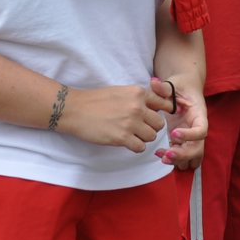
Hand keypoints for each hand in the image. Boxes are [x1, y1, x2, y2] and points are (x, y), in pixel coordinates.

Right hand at [57, 84, 171, 152]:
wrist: (75, 109)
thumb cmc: (96, 100)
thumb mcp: (121, 92)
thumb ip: (138, 99)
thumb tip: (157, 108)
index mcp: (138, 93)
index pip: (164, 104)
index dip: (160, 113)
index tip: (153, 118)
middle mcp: (137, 107)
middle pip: (159, 124)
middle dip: (151, 127)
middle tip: (139, 128)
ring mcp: (130, 122)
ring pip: (151, 136)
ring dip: (143, 138)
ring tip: (130, 135)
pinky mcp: (122, 137)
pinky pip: (141, 147)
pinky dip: (135, 147)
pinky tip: (126, 142)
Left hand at [153, 77, 207, 169]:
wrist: (184, 90)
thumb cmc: (180, 87)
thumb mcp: (172, 84)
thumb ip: (163, 87)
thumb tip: (154, 83)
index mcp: (199, 115)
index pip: (201, 130)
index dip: (190, 135)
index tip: (173, 133)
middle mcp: (197, 129)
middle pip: (198, 149)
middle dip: (183, 154)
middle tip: (167, 153)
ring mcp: (191, 138)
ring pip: (193, 158)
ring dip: (179, 161)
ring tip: (162, 156)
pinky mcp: (183, 143)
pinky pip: (184, 158)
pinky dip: (175, 161)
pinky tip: (160, 154)